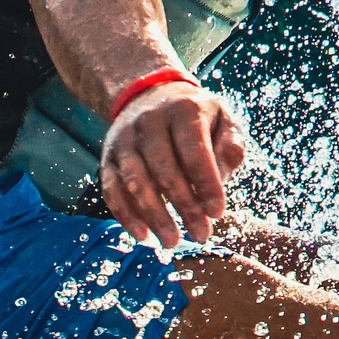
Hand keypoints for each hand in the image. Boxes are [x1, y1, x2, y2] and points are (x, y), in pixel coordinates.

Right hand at [100, 83, 246, 248]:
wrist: (151, 97)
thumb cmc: (195, 119)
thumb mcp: (222, 120)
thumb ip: (230, 145)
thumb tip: (222, 175)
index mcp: (183, 110)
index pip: (194, 151)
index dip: (206, 184)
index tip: (216, 213)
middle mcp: (149, 121)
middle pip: (164, 169)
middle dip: (184, 206)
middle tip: (200, 234)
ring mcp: (124, 140)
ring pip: (135, 181)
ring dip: (154, 215)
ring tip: (171, 242)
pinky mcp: (108, 158)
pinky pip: (111, 190)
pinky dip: (126, 215)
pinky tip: (143, 235)